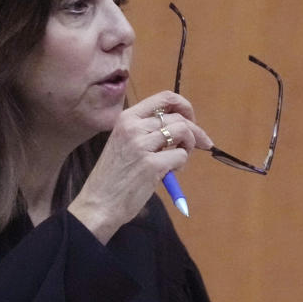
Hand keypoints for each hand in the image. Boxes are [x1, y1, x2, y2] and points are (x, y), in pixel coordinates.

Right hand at [68, 91, 212, 243]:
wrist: (98, 203)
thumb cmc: (113, 177)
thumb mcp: (124, 143)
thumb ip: (146, 131)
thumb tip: (180, 126)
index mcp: (126, 118)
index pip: (164, 97)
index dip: (183, 106)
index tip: (190, 119)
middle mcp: (133, 127)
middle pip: (178, 118)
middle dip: (196, 131)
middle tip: (203, 143)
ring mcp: (142, 145)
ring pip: (183, 132)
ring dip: (189, 146)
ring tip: (178, 161)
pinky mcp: (152, 164)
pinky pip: (181, 156)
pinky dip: (181, 164)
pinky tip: (170, 173)